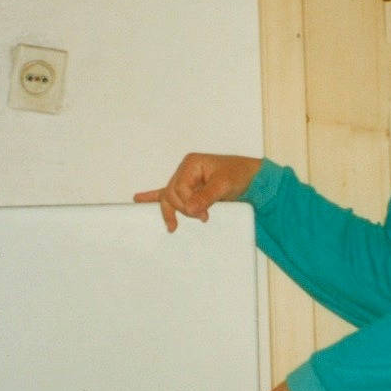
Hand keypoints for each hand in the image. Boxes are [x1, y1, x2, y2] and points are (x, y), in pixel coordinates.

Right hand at [134, 154, 262, 231]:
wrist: (252, 177)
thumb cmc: (239, 175)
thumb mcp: (225, 185)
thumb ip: (206, 196)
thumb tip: (190, 209)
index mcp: (191, 164)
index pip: (178, 188)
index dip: (188, 204)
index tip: (204, 215)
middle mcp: (185, 170)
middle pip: (171, 194)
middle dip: (182, 209)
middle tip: (201, 218)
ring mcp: (186, 179)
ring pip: (169, 197)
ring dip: (171, 211)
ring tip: (172, 226)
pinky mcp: (189, 188)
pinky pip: (168, 193)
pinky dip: (153, 197)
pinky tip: (138, 199)